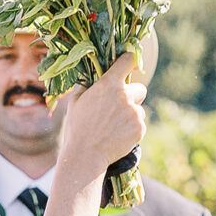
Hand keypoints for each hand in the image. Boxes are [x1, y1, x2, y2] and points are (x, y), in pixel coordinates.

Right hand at [60, 52, 146, 171]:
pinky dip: (132, 130)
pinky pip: (140, 124)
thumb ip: (86, 86)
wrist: (85, 155)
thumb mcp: (75, 102)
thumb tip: (90, 77)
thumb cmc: (76, 129)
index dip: (131, 60)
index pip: (127, 61)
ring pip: (139, 109)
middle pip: (140, 89)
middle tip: (118, 109)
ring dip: (131, 115)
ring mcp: (134, 112)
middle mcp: (124, 95)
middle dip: (132, 97)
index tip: (131, 62)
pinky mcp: (140, 128)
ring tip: (113, 128)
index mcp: (108, 85)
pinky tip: (118, 136)